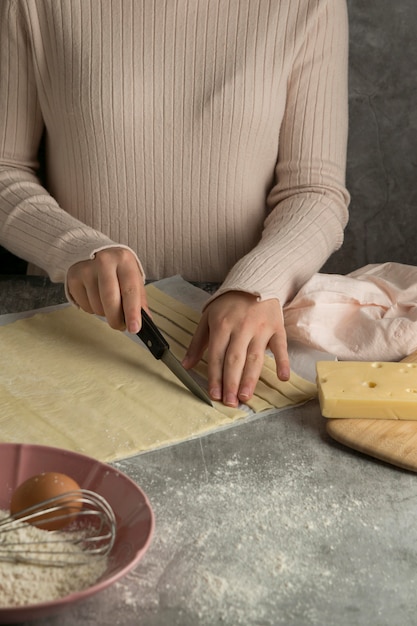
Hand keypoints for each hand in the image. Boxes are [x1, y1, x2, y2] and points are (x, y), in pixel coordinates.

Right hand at [67, 248, 146, 332]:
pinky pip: (85, 306)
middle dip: (116, 319)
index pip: (129, 290)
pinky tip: (95, 297)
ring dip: (104, 313)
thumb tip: (144, 321)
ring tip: (107, 303)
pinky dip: (92, 309)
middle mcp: (104, 261)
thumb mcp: (133, 278)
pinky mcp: (73, 278)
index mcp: (124, 260)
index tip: (134, 328)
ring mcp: (86, 269)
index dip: (132, 312)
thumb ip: (139, 299)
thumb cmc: (118, 268)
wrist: (95, 252)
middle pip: (110, 299)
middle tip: (120, 325)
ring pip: (96, 306)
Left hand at [182, 291, 289, 406]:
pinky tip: (282, 377)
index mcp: (222, 325)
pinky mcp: (277, 328)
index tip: (214, 395)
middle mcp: (241, 327)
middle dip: (231, 383)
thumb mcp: (208, 317)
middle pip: (235, 360)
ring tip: (246, 396)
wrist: (256, 280)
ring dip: (250, 379)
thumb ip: (197, 342)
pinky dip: (283, 362)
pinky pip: (281, 347)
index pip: (217, 356)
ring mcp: (261, 328)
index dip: (215, 377)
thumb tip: (186, 365)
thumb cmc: (229, 303)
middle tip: (230, 402)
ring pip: (255, 357)